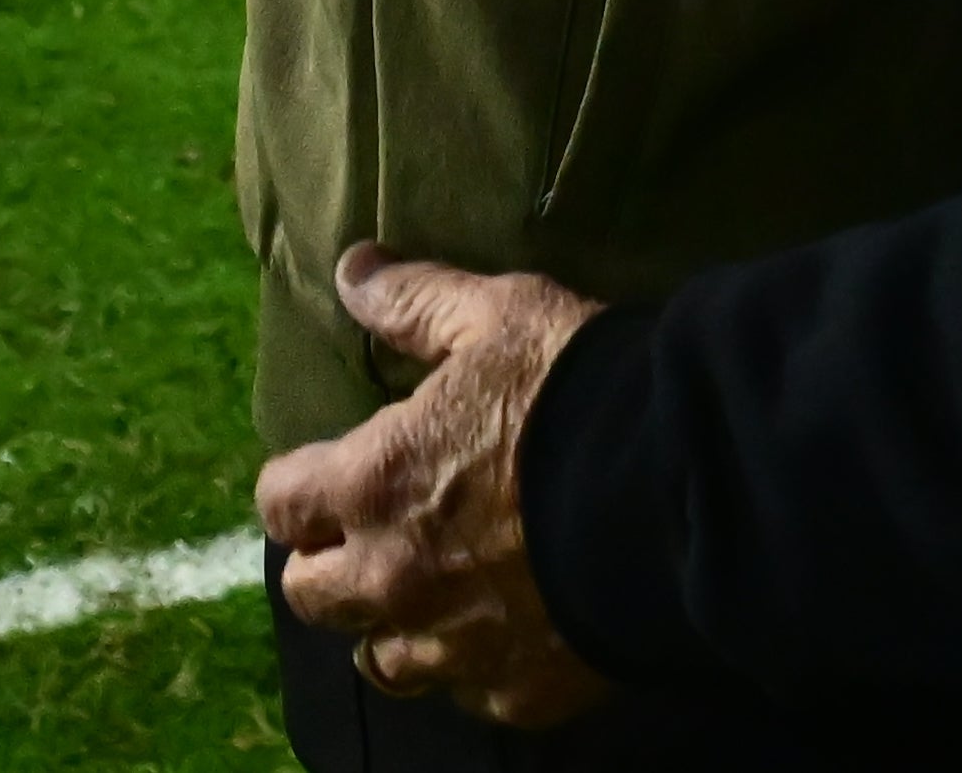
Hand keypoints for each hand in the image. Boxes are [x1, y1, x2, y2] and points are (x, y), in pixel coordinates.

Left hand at [260, 247, 611, 723]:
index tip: (325, 471)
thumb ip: (418, 301)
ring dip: (390, 626)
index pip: (281, 504)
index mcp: (375, 485)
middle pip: (310, 597)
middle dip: (329, 563)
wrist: (680, 489)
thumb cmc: (578, 392)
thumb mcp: (501, 317)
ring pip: (380, 662)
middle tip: (372, 530)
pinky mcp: (517, 690)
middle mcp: (394, 580)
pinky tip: (508, 625)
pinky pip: (469, 691)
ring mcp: (454, 647)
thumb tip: (352, 271)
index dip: (296, 485)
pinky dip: (476, 661)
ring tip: (429, 590)